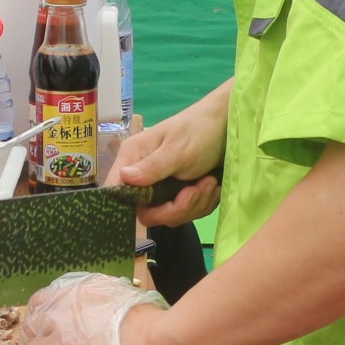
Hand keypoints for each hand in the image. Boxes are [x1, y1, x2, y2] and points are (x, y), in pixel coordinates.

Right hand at [111, 90, 227, 226]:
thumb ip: (151, 167)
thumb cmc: (199, 131)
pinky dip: (202, 203)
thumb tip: (123, 178)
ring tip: (209, 181)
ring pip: (169, 216)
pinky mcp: (178, 195)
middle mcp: (142, 176)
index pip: (117, 190)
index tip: (162, 202)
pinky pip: (186, 213)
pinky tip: (210, 185)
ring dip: (195, 204)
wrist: (227, 128)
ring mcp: (161, 187)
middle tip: (196, 191)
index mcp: (133, 159)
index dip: (132, 204)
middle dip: (176, 208)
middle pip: (146, 212)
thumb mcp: (177, 150)